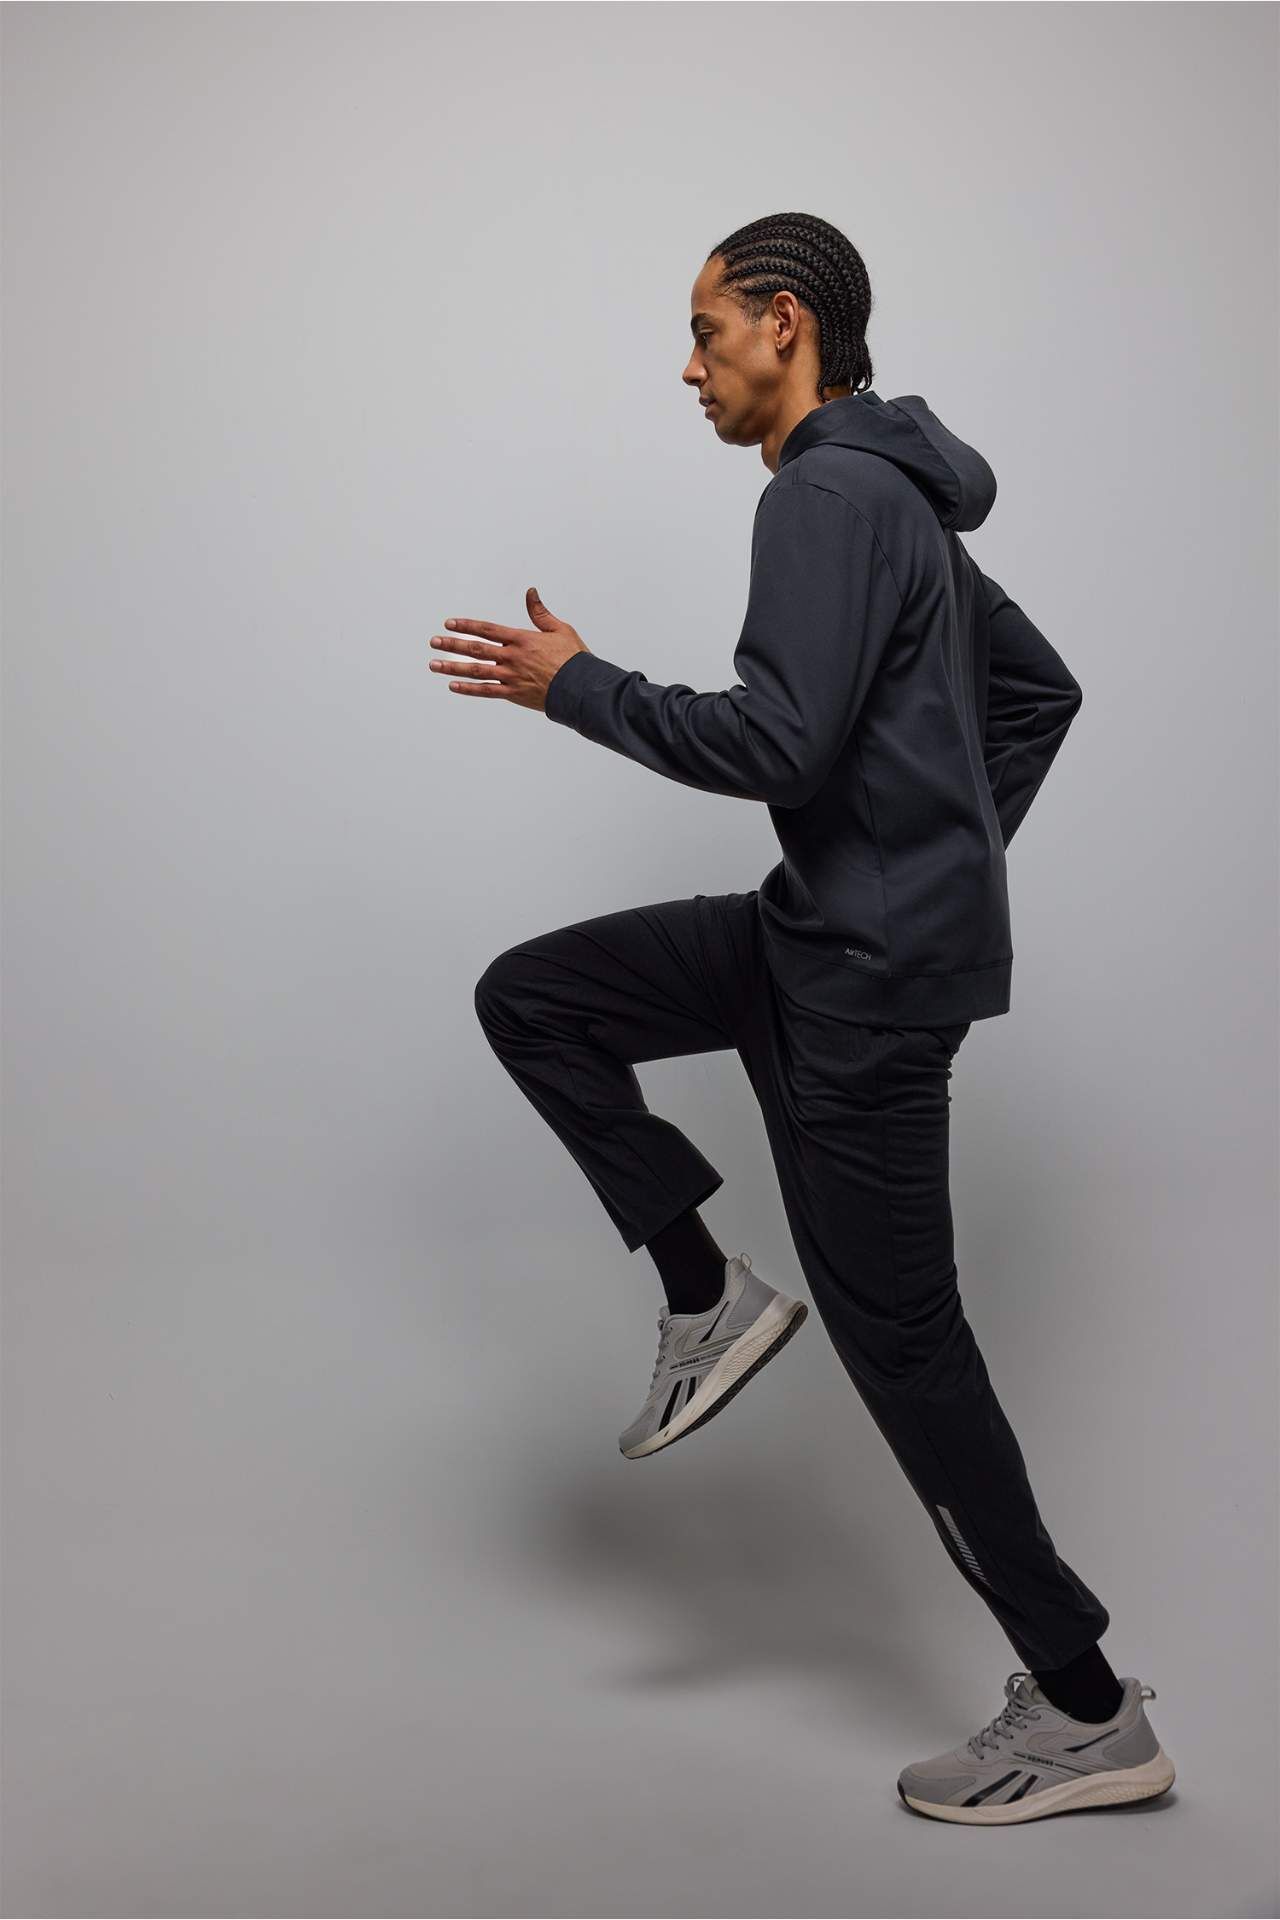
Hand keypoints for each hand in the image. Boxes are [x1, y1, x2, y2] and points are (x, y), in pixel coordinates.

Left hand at [429, 588, 587, 711]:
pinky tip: (453, 686)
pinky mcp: (513, 694)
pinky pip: (486, 691)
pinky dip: (469, 689)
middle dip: (452, 644)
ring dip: (452, 667)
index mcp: (521, 639)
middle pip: (475, 648)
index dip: (466, 625)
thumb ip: (540, 612)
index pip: (487, 629)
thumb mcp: (559, 629)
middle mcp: (512, 657)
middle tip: (434, 642)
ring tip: (434, 665)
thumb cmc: (574, 659)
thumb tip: (531, 592)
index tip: (450, 623)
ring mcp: (511, 676)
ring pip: (476, 670)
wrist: (582, 687)